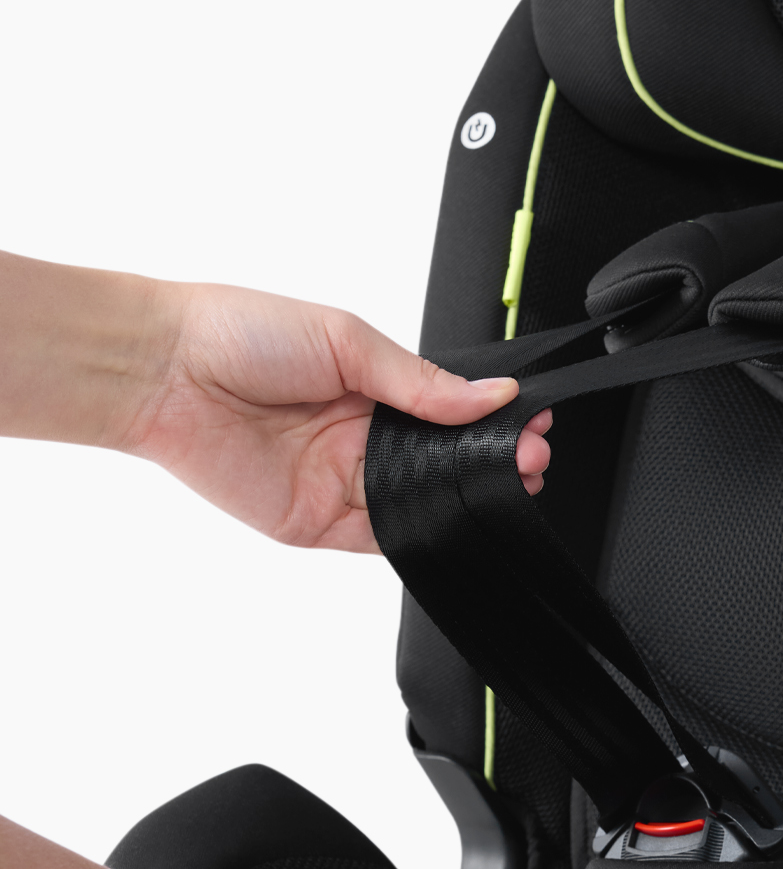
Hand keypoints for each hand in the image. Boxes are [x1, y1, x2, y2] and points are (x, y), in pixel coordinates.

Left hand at [0, 251, 551, 549]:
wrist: (164, 370)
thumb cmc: (236, 332)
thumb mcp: (345, 339)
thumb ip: (420, 380)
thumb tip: (490, 396)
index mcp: (371, 386)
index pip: (448, 412)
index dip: (490, 420)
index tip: (531, 421)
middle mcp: (359, 437)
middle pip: (441, 461)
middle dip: (489, 461)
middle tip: (532, 458)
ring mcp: (340, 482)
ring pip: (418, 500)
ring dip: (462, 496)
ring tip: (507, 483)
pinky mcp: (316, 521)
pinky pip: (379, 536)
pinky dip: (417, 531)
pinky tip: (452, 516)